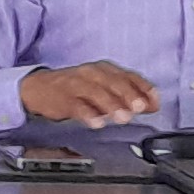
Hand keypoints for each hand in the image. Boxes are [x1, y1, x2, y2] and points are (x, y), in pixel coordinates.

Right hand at [22, 61, 158, 127]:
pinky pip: (77, 105)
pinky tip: (96, 123)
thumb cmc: (76, 89)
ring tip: (123, 118)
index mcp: (105, 70)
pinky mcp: (63, 98)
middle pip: (114, 82)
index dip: (143, 88)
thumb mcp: (103, 89)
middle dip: (128, 95)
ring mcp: (77, 84)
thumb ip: (128, 97)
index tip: (154, 101)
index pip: (128, 76)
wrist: (39, 88)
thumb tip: (153, 105)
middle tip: (139, 108)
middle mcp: (92, 74)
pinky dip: (88, 114)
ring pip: (96, 92)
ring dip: (112, 105)